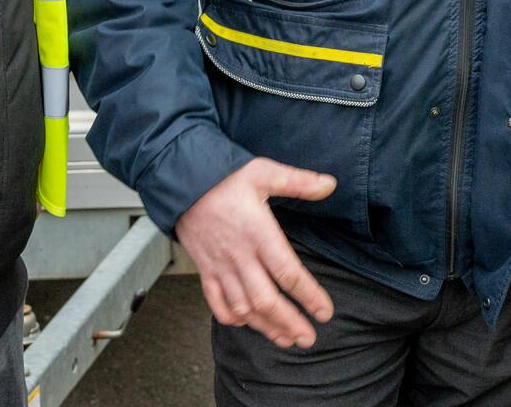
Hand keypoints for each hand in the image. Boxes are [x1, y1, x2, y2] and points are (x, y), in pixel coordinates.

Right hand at [174, 157, 336, 349]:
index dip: (309, 296)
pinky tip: (246, 323)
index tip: (325, 312)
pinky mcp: (204, 269)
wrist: (180, 180)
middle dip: (289, 322)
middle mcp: (239, 255)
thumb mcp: (264, 172)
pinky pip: (216, 301)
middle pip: (266, 300)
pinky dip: (231, 317)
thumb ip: (299, 182)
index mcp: (258, 233)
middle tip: (308, 338)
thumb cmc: (222, 177)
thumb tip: (330, 184)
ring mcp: (220, 266)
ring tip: (285, 339)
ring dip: (265, 326)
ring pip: (243, 307)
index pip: (288, 273)